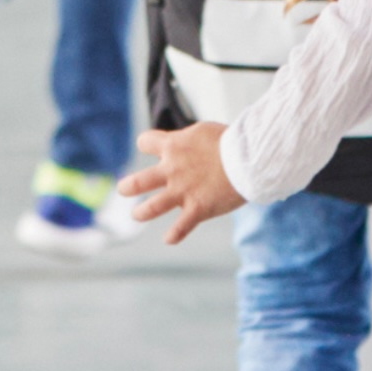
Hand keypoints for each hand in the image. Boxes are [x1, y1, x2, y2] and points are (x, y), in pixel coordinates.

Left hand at [121, 122, 242, 241]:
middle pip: (139, 181)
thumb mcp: (202, 131)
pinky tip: (168, 239)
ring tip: (136, 214)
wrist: (248, 159)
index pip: (145, 142)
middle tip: (123, 189)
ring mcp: (183, 191)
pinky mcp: (198, 209)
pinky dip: (173, 235)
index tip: (151, 148)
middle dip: (128, 186)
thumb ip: (187, 140)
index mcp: (173, 146)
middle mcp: (172, 170)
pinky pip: (180, 228)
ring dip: (141, 213)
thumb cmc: (232, 141)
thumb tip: (182, 143)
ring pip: (152, 207)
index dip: (147, 144)